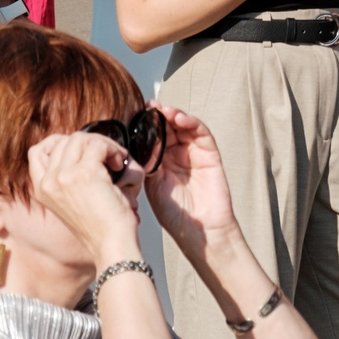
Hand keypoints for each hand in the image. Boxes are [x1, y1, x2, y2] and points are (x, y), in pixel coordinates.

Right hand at [26, 131, 145, 266]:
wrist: (110, 243)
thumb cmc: (100, 224)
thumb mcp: (72, 199)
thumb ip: (68, 177)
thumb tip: (82, 145)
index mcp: (42, 189)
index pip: (37, 151)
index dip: (60, 142)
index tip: (83, 149)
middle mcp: (48, 182)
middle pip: (64, 140)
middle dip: (90, 141)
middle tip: (108, 156)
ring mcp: (63, 177)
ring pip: (81, 139)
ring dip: (104, 144)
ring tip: (116, 160)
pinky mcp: (84, 174)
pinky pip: (98, 145)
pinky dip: (113, 149)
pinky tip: (119, 164)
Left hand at [143, 105, 243, 260]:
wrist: (200, 231)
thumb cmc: (175, 215)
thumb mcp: (151, 187)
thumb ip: (145, 165)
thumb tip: (128, 145)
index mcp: (161, 163)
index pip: (153, 138)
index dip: (144, 126)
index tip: (132, 115)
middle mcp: (177, 156)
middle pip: (168, 128)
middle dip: (158, 116)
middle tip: (147, 106)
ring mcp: (194, 154)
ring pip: (184, 127)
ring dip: (173, 115)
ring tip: (162, 109)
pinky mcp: (210, 154)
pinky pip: (201, 133)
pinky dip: (191, 122)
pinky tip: (179, 118)